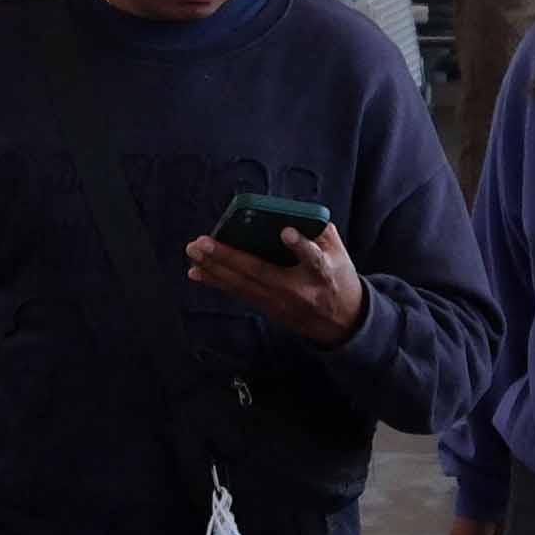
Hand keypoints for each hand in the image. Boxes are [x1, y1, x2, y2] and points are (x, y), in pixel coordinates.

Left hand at [184, 219, 368, 346]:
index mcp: (323, 272)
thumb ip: (318, 231)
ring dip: (214, 269)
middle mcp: (298, 290)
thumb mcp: (339, 252)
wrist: (342, 323)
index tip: (285, 232)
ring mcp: (281, 303)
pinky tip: (197, 272)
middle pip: (261, 272)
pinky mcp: (269, 310)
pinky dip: (217, 282)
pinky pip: (240, 294)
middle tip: (202, 243)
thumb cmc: (338, 277)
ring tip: (193, 253)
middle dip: (228, 257)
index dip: (300, 246)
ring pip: (243, 286)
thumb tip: (288, 210)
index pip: (313, 259)